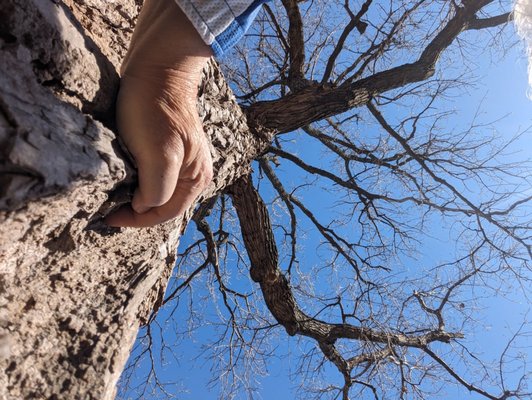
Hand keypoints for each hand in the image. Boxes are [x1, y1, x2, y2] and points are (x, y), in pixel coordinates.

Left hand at [106, 0, 212, 226]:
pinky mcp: (171, 148)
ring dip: (138, 199)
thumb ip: (157, 188)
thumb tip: (145, 206)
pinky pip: (156, 175)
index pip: (166, 213)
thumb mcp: (159, 154)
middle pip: (165, 205)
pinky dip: (139, 182)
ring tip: (115, 197)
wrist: (158, 70)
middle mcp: (195, 173)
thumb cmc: (157, 109)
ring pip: (160, 191)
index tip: (108, 217)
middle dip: (138, 212)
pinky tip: (124, 178)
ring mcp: (184, 160)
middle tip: (109, 210)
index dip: (137, 220)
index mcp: (197, 178)